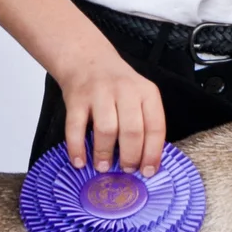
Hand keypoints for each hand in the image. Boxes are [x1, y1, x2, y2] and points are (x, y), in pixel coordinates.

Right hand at [57, 46, 166, 177]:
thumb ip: (144, 123)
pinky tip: (79, 161)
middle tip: (126, 171)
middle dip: (130, 157)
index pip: (155, 127)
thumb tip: (144, 162)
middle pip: (132, 130)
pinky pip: (76, 128)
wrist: (88, 59)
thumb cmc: (118, 85)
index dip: (153, 153)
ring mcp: (99, 93)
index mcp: (146, 93)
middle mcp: (125, 91)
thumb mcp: (140, 96)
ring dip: (105, 154)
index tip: (148, 172)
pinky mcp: (76, 98)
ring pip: (106, 130)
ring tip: (103, 167)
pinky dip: (77, 148)